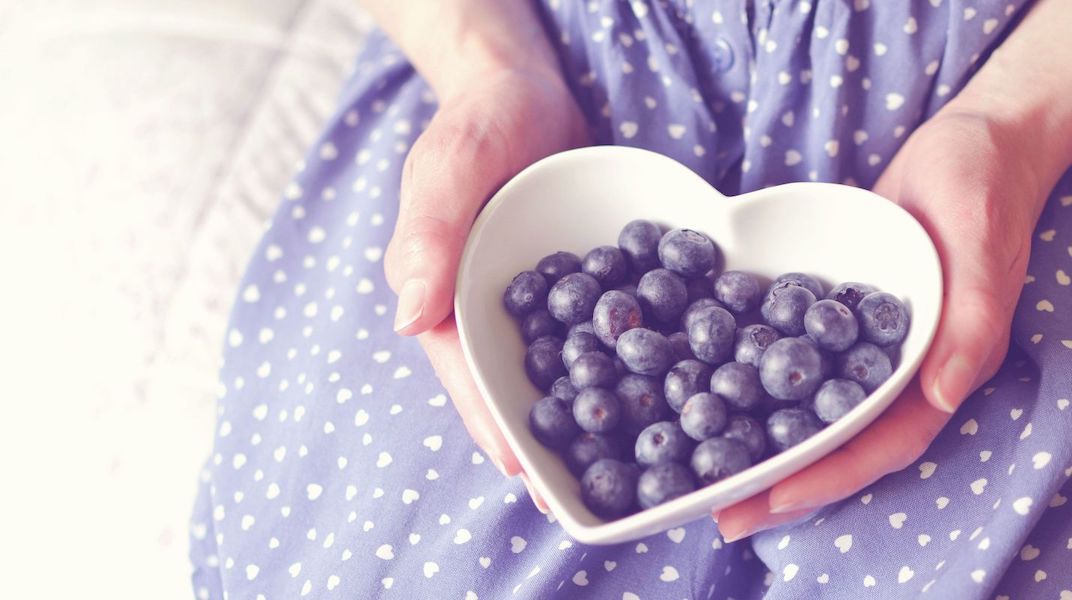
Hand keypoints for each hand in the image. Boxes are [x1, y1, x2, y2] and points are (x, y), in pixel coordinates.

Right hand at [384, 67, 588, 503]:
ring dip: (584, 410)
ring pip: (558, 367)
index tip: (518, 472)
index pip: (461, 372)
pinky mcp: (578, 284)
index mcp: (442, 296)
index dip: (488, 422)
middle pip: (511, 384)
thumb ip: (428, 235)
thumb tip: (408, 318)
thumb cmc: (476, 124)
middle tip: (576, 494)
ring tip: (621, 463)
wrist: (527, 92)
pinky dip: (621, 358)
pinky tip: (658, 387)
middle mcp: (487, 309)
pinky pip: (598, 329)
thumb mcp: (448, 170)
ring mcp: (536, 301)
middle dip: (541, 438)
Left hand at [715, 107, 1046, 540]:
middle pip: (840, 440)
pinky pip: (794, 354)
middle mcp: (900, 368)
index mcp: (942, 369)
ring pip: (811, 406)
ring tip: (702, 468)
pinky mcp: (836, 312)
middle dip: (783, 478)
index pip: (887, 441)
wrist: (969, 143)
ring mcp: (864, 344)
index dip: (832, 474)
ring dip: (763, 438)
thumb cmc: (986, 187)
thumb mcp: (984, 244)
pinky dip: (756, 375)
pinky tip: (707, 386)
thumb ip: (973, 320)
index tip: (774, 498)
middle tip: (719, 511)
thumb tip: (944, 394)